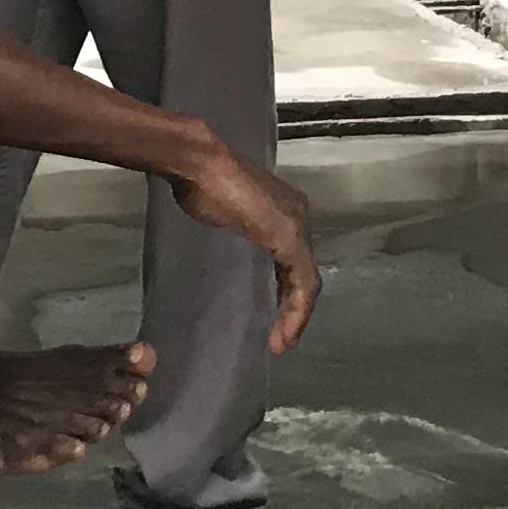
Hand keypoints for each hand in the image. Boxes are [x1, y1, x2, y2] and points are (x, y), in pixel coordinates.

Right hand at [171, 141, 319, 354]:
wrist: (200, 165)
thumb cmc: (202, 183)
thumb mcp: (224, 210)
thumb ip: (237, 225)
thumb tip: (229, 231)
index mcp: (285, 210)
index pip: (294, 259)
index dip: (286, 291)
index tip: (274, 320)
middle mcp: (298, 216)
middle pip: (302, 272)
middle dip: (292, 308)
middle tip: (280, 339)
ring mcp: (296, 226)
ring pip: (307, 281)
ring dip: (296, 316)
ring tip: (282, 343)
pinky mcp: (288, 238)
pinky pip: (303, 282)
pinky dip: (297, 310)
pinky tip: (286, 332)